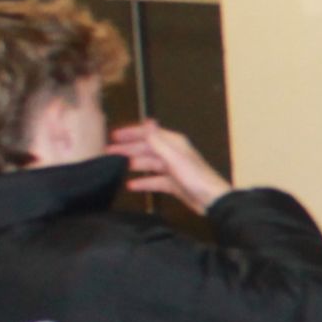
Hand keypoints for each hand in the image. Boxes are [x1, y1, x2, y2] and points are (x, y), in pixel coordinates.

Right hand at [113, 119, 233, 211]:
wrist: (211, 200)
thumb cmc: (195, 177)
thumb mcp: (174, 157)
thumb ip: (158, 141)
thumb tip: (148, 122)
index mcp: (174, 143)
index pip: (149, 133)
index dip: (132, 133)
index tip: (115, 135)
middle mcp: (173, 154)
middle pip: (146, 148)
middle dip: (128, 149)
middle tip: (109, 151)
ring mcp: (173, 169)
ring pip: (149, 164)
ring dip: (133, 164)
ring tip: (116, 167)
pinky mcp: (173, 184)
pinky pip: (154, 181)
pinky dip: (143, 182)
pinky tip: (131, 185)